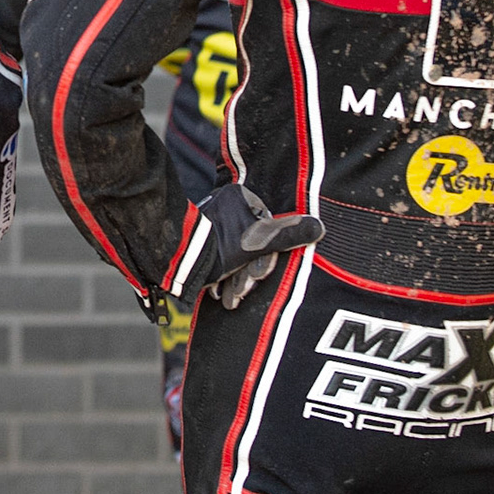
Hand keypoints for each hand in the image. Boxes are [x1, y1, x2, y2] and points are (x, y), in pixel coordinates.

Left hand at [198, 187, 322, 310]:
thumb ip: (288, 235)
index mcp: (239, 197)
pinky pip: (222, 258)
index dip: (267, 256)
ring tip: (229, 296)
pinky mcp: (202, 240)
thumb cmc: (217, 248)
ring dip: (236, 279)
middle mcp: (225, 205)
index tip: (259, 276)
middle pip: (252, 244)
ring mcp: (213, 222)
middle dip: (249, 272)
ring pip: (237, 254)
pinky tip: (220, 291)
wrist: (174, 263)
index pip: (269, 228)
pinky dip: (223, 277)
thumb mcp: (257, 243)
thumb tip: (319, 227)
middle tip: (242, 290)